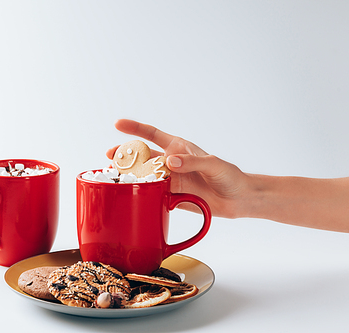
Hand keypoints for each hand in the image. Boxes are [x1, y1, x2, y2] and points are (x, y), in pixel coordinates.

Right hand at [107, 119, 250, 217]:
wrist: (237, 199)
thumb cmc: (229, 176)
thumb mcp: (213, 164)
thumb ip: (192, 162)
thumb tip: (170, 162)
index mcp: (179, 148)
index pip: (153, 135)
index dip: (135, 128)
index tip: (118, 124)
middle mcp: (171, 163)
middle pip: (141, 156)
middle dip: (124, 155)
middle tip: (110, 156)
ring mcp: (169, 180)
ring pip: (143, 175)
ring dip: (128, 175)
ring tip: (114, 175)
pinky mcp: (170, 196)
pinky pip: (151, 193)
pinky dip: (139, 193)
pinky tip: (130, 193)